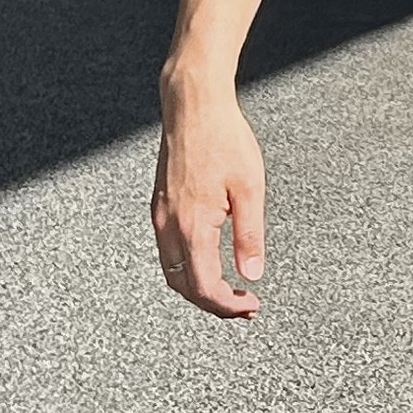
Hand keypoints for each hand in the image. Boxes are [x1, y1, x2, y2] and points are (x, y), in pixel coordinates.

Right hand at [151, 69, 265, 319]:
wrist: (193, 105)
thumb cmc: (224, 140)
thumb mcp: (249, 189)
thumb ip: (250, 236)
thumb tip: (253, 273)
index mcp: (192, 224)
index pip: (204, 286)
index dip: (228, 305)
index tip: (252, 305)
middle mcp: (169, 224)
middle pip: (184, 286)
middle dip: (214, 304)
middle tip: (245, 307)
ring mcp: (160, 215)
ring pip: (173, 272)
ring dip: (199, 289)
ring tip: (231, 292)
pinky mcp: (160, 206)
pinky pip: (169, 252)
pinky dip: (188, 269)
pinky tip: (211, 265)